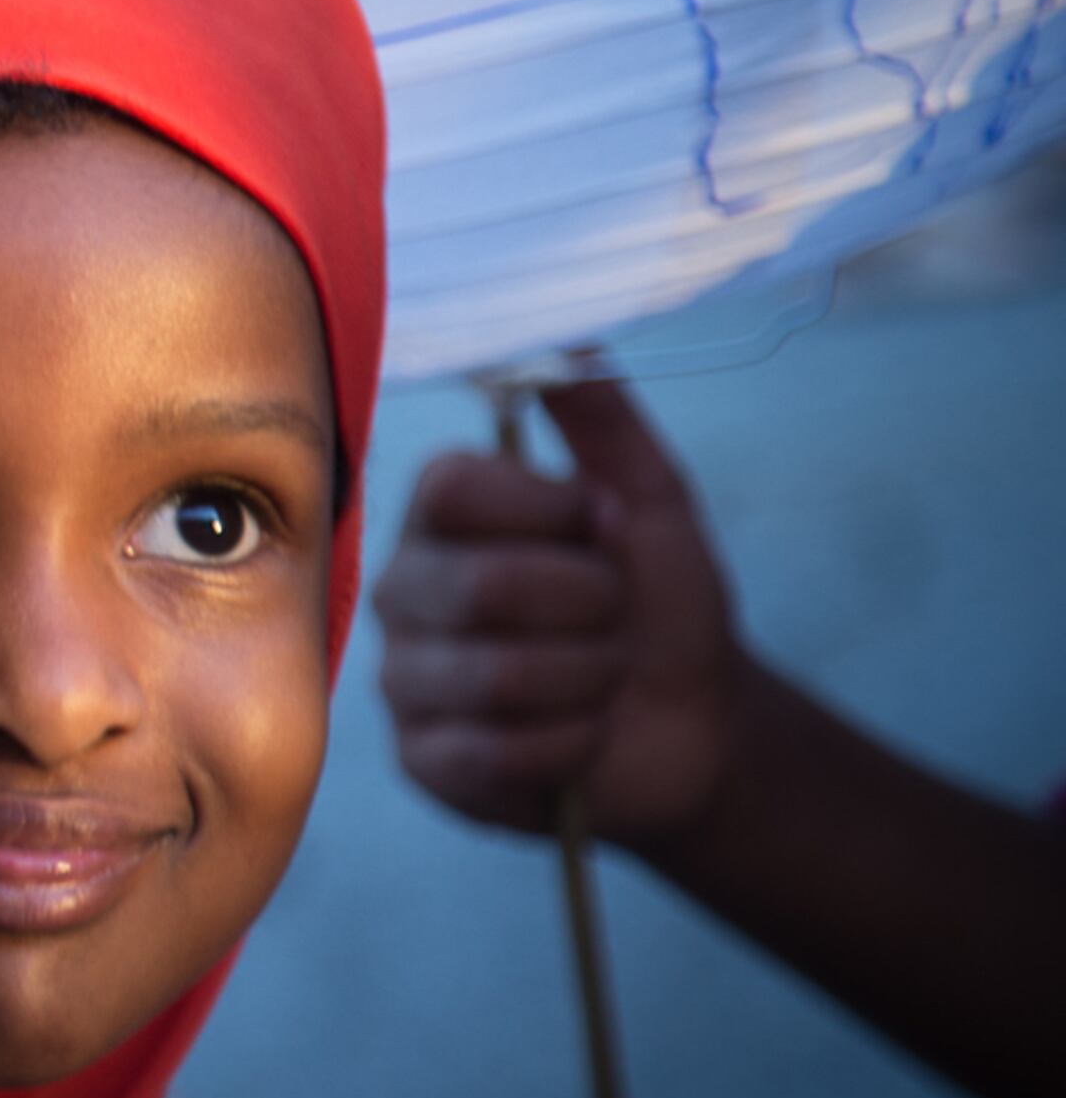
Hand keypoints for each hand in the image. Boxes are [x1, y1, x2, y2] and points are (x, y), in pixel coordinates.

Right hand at [371, 379, 751, 846]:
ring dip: (590, 681)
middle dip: (593, 609)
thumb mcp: (650, 503)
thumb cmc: (662, 606)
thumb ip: (603, 420)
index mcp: (442, 516)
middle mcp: (403, 588)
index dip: (547, 513)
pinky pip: (494, 755)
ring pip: (497, 676)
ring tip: (603, 680)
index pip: (452, 488)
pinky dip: (571, 746)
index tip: (604, 530)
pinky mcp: (421, 760)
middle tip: (617, 619)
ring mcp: (404, 678)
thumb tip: (563, 337)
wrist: (694, 726)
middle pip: (481, 588)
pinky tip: (580, 737)